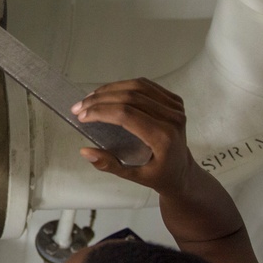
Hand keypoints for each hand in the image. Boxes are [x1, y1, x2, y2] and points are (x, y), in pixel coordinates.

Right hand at [72, 78, 194, 195]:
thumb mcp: (134, 176)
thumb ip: (109, 165)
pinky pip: (145, 85)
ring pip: (136, 86)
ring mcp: (175, 107)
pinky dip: (123, 86)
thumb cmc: (160, 175)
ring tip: (89, 99)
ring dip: (109, 90)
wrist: (183, 171)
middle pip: (130, 97)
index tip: (82, 116)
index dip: (100, 111)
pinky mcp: (173, 101)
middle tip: (79, 107)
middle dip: (99, 100)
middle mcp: (172, 118)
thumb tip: (86, 151)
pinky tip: (107, 93)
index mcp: (163, 137)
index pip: (126, 114)